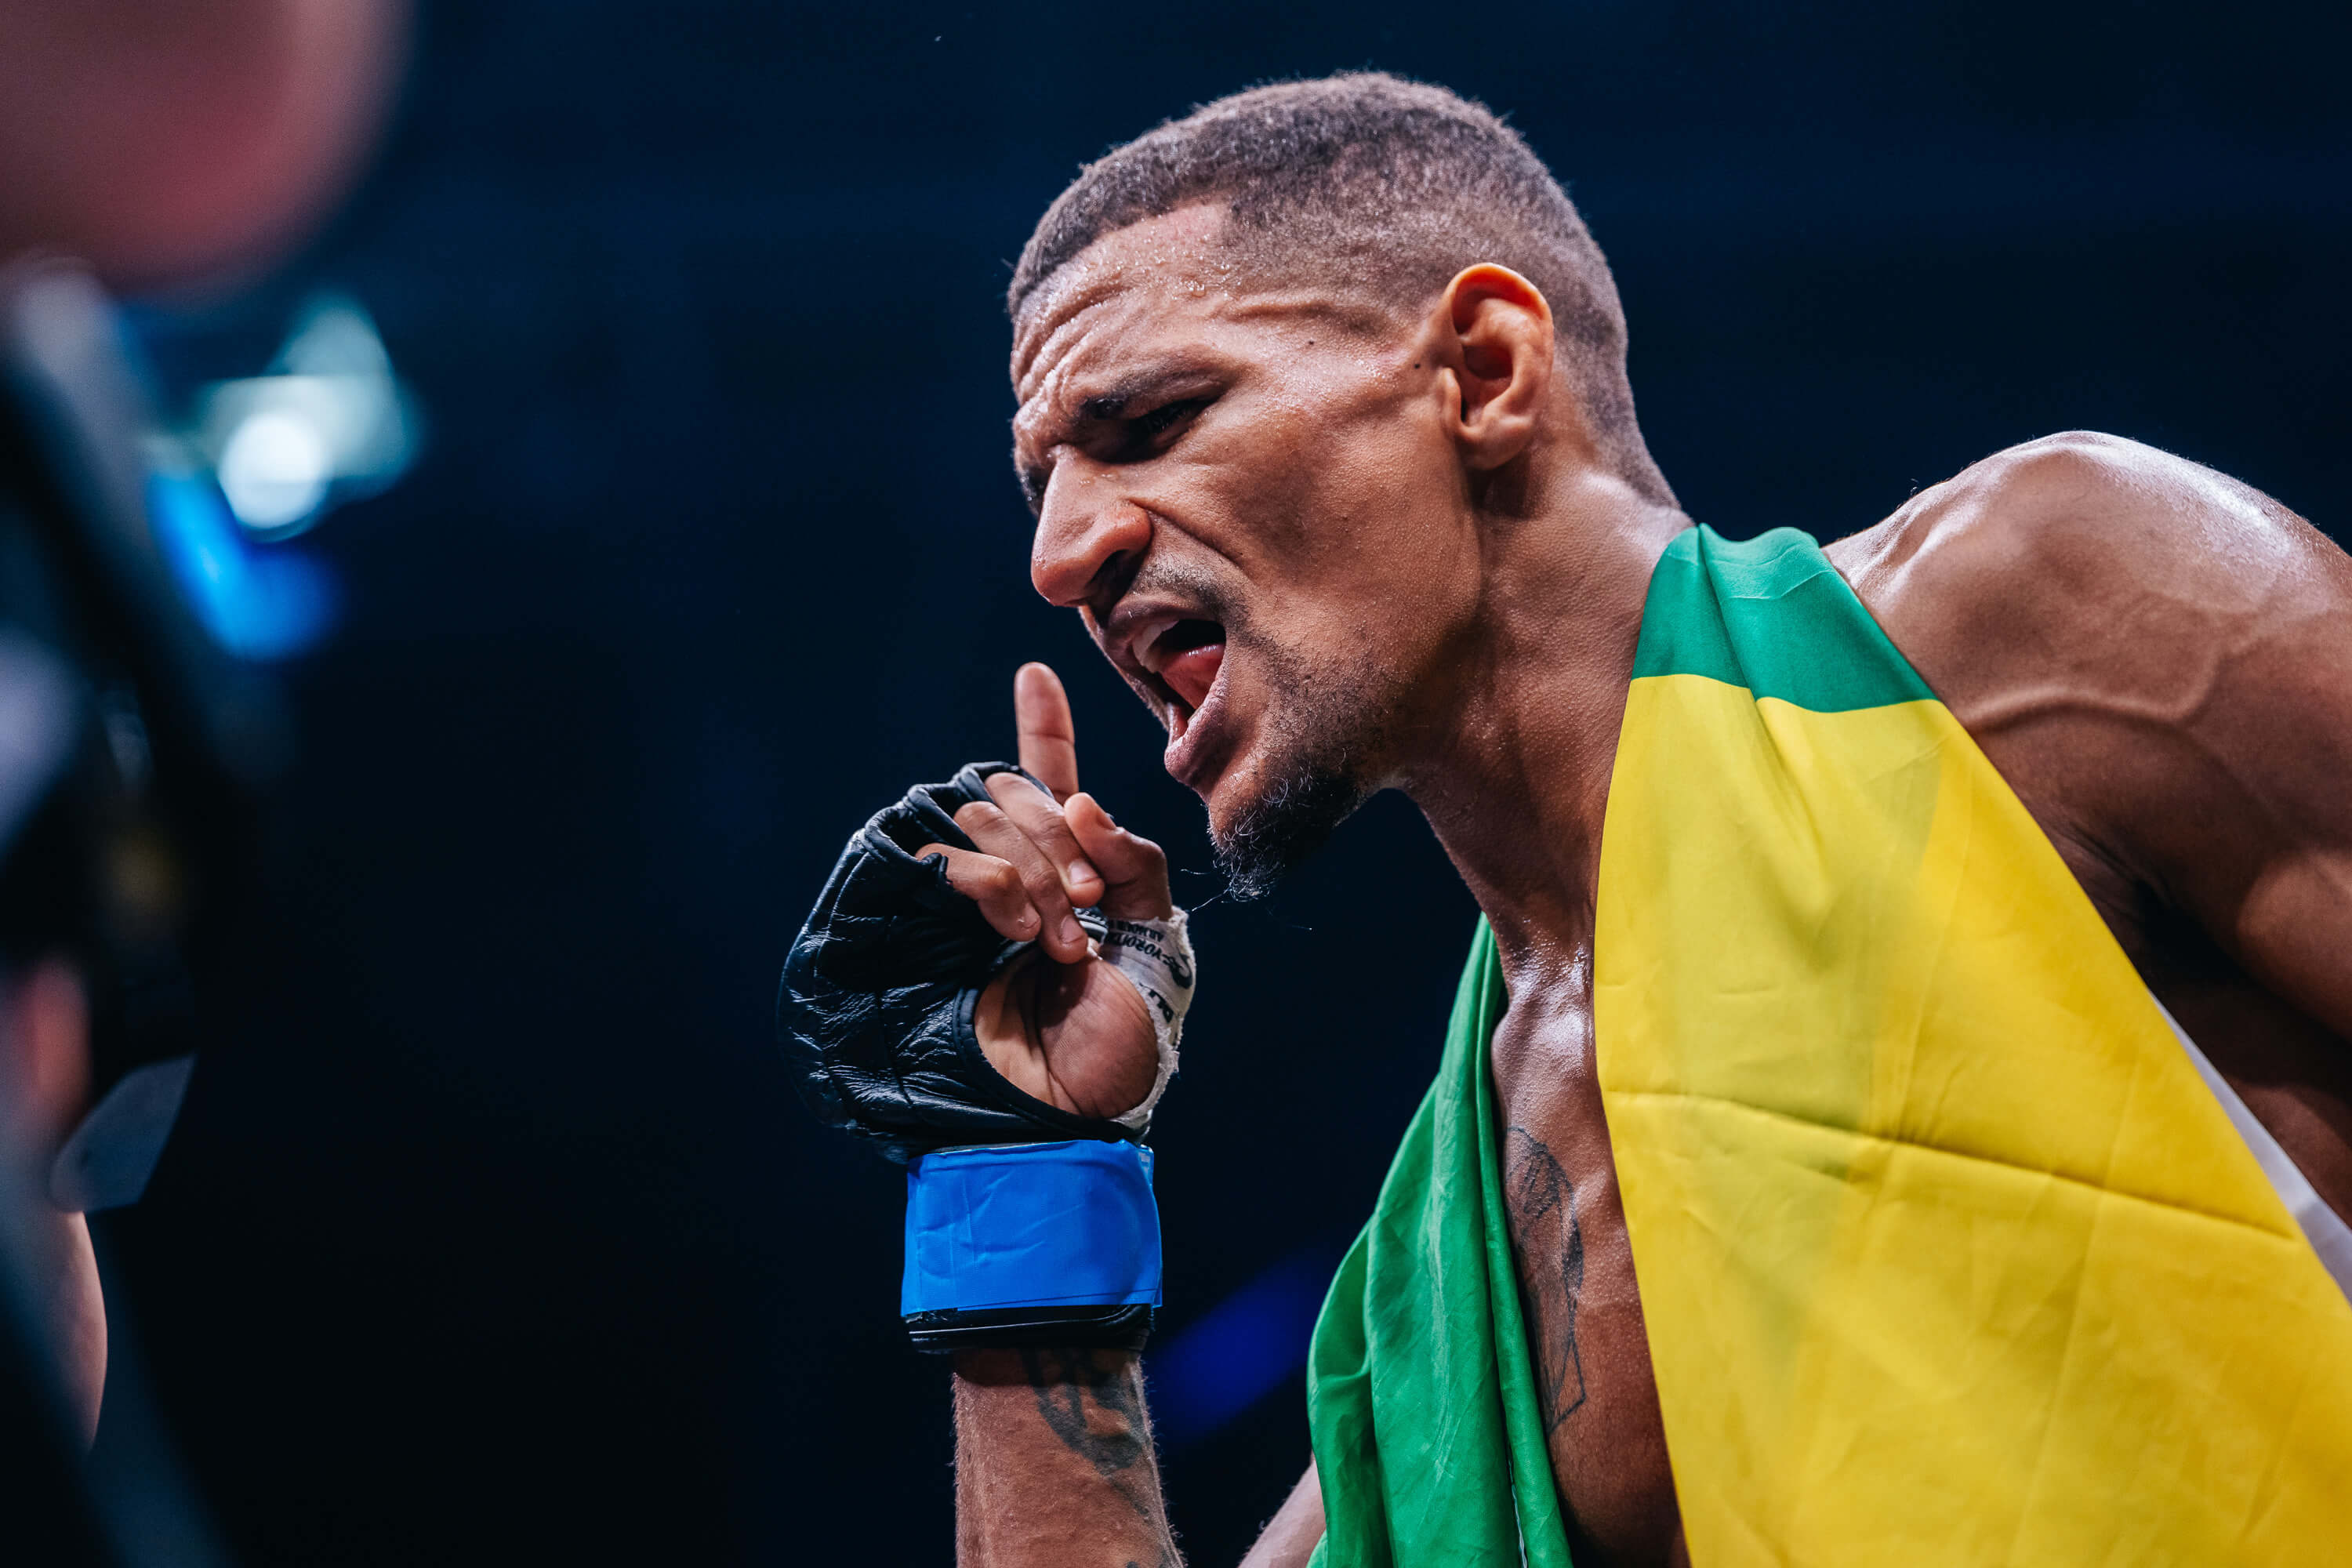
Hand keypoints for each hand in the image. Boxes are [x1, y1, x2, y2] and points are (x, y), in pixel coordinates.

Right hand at [914, 664, 1171, 1119]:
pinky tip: (1016, 928)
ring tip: (1061, 940)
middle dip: (1061, 836)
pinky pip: (948, 856)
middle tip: (1090, 902)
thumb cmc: (1119, 1044)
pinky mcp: (920, 919)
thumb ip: (1134, 861)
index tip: (1038, 672)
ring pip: (984, 816)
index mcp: (1071, 876)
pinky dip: (993, 882)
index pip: (1049, 785)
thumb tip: (1081, 803)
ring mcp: (963, 898)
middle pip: (1017, 792)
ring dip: (1035, 869)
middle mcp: (1013, 877)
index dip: (1043, 728)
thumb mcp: (1157, 942)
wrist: (1066, 1113)